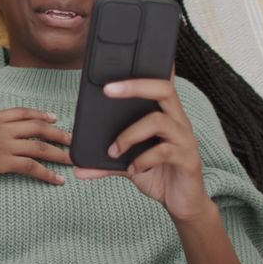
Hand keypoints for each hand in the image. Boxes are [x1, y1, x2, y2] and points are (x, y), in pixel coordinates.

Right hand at [0, 104, 69, 183]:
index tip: (53, 117)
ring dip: (59, 153)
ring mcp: (5, 145)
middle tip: (72, 139)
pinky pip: (31, 167)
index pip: (23, 113)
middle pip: (38, 128)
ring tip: (73, 159)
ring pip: (40, 147)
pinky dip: (47, 174)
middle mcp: (3, 129)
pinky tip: (57, 179)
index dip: (40, 114)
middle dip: (58, 133)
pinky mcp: (4, 162)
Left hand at [72, 77, 211, 220]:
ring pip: (158, 121)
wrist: (183, 202)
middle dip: (134, 86)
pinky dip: (142, 160)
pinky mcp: (187, 159)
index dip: (145, 70)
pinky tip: (133, 170)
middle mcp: (178, 121)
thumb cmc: (158, 174)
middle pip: (164, 89)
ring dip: (129, 135)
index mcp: (165, 115)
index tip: (124, 60)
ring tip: (114, 151)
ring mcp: (185, 139)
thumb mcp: (127, 164)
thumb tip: (75, 163)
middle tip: (107, 90)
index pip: (159, 83)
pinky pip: (163, 151)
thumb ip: (104, 161)